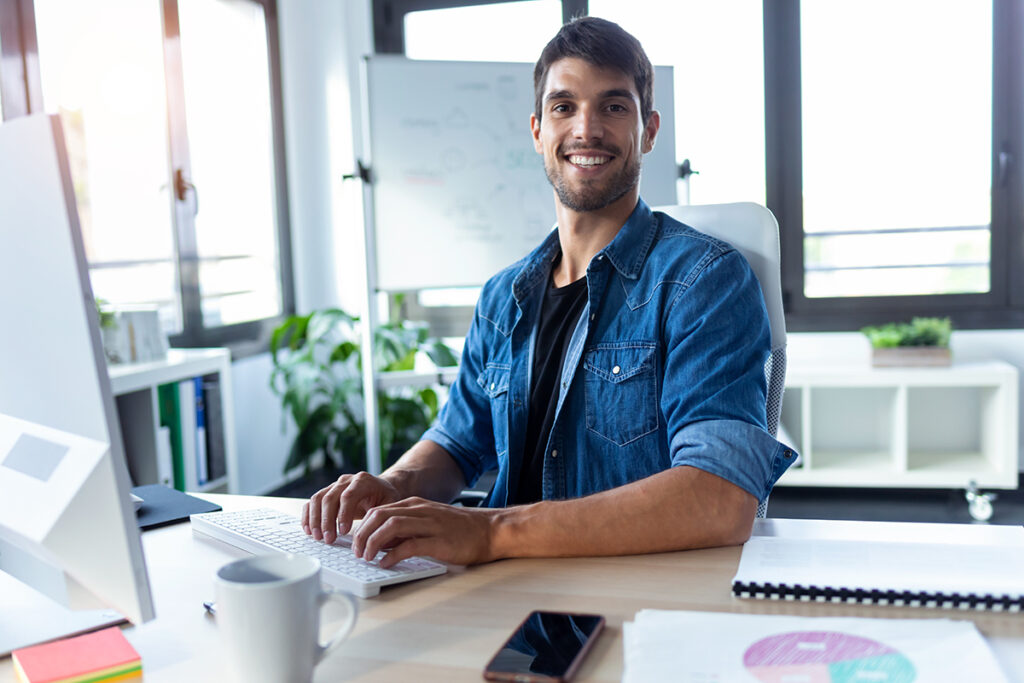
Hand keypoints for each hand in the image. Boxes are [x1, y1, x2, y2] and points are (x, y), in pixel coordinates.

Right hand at [302, 472, 402, 543]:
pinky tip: (309, 530)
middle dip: (327, 520)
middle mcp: (346, 481)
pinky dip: (308, 515)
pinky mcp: (326, 492)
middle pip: (330, 498)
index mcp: (363, 481)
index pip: (349, 495)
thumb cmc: (386, 497)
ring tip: (318, 537)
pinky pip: (312, 502)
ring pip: (318, 499)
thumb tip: (376, 536)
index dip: (344, 514)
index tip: (344, 532)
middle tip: (328, 539)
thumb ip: (382, 516)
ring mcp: (334, 486)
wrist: (382, 487)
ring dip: (315, 519)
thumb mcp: (391, 504)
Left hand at [351, 497, 497, 567]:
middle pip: (379, 515)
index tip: (355, 542)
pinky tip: (386, 564)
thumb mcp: (430, 522)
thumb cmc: (462, 530)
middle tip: (356, 551)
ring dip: (372, 543)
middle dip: (362, 534)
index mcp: (416, 505)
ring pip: (390, 526)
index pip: (379, 510)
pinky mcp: (439, 541)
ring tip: (366, 558)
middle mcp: (420, 510)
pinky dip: (392, 555)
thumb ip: (408, 529)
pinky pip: (409, 545)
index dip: (362, 526)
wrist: (492, 530)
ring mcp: (430, 524)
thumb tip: (383, 544)